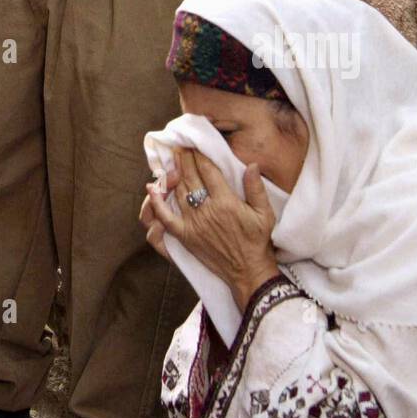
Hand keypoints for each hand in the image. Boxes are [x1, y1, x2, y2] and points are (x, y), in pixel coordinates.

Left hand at [141, 147, 279, 310]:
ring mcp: (194, 224)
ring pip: (179, 192)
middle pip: (191, 177)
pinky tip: (152, 189)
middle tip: (180, 148)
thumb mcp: (265, 213)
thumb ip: (256, 188)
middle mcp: (207, 210)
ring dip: (174, 174)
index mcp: (226, 202)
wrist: (249, 272)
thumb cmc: (258, 241)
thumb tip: (252, 164)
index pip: (208, 171)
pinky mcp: (186, 236)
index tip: (194, 145)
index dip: (199, 156)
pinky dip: (157, 203)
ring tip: (172, 161)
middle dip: (184, 160)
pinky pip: (167, 218)